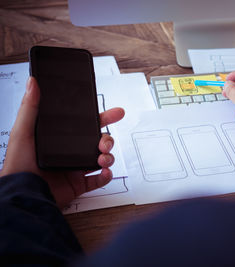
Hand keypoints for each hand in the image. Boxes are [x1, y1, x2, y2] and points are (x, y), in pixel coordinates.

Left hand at [0, 77, 124, 208]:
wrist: (21, 195)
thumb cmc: (17, 165)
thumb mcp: (22, 132)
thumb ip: (30, 108)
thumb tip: (33, 83)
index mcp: (61, 138)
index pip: (85, 124)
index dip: (102, 117)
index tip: (115, 112)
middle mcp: (70, 151)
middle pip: (98, 140)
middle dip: (108, 139)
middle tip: (104, 142)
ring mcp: (76, 168)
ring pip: (102, 158)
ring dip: (108, 157)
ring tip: (102, 159)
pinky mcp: (78, 185)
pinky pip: (99, 180)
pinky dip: (106, 176)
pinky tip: (104, 172)